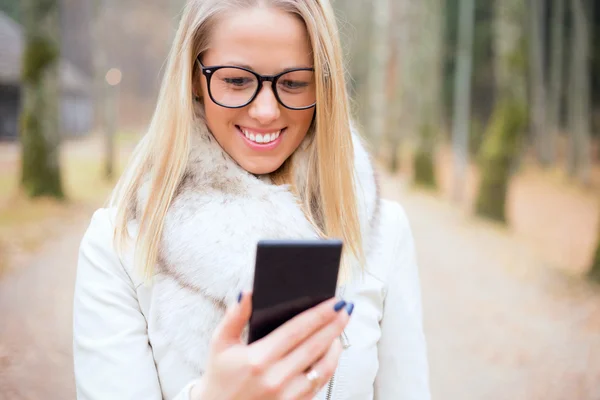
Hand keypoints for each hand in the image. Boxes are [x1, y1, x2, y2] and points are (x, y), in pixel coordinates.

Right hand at [191, 293, 352, 399]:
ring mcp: (287, 395)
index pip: (297, 330)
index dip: (319, 314)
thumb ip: (234, 316)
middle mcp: (276, 378)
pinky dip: (329, 365)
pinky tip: (331, 352)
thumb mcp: (220, 344)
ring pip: (323, 367)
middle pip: (315, 345)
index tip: (333, 301)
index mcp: (258, 359)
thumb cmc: (220, 377)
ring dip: (336, 345)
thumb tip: (249, 293)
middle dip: (334, 324)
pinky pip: (319, 384)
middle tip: (345, 308)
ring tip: (339, 328)